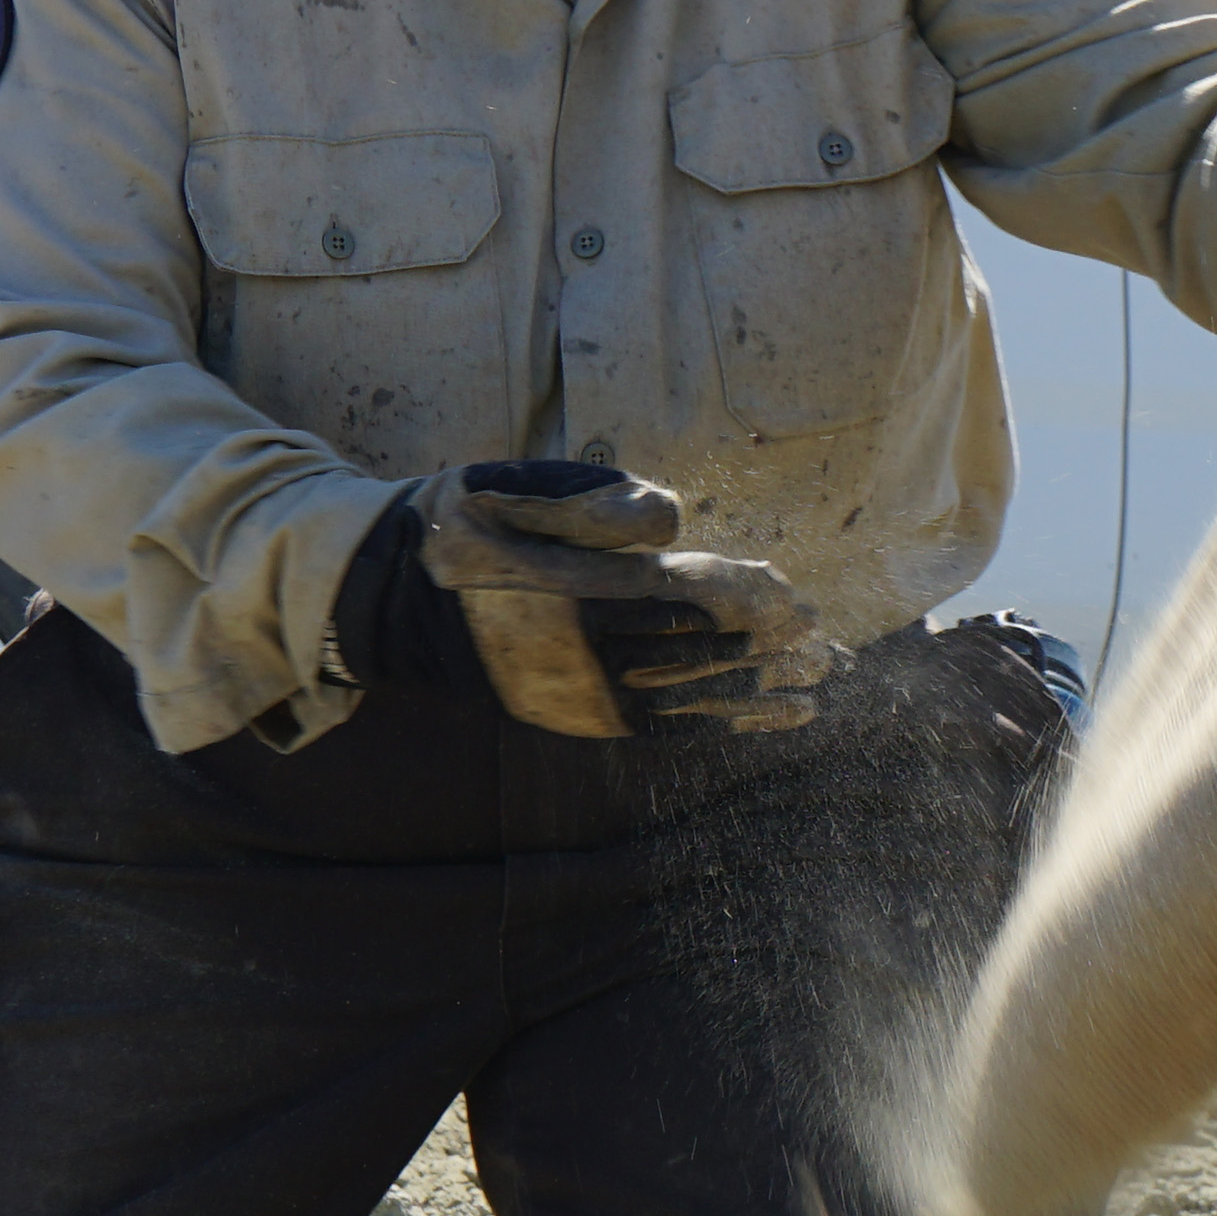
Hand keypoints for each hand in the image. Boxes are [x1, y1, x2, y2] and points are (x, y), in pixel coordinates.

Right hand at [333, 461, 839, 737]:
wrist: (395, 600)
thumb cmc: (473, 523)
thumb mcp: (520, 486)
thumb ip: (599, 501)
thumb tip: (672, 524)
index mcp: (575, 590)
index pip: (684, 598)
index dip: (746, 598)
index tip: (791, 594)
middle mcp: (584, 655)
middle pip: (699, 652)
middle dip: (767, 647)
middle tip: (821, 642)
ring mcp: (582, 695)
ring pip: (691, 699)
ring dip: (759, 693)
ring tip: (815, 687)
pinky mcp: (579, 719)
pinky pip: (667, 729)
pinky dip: (723, 725)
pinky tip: (768, 719)